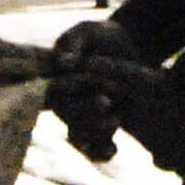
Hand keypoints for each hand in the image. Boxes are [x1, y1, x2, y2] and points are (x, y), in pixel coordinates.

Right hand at [46, 18, 143, 160]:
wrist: (131, 45)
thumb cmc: (101, 35)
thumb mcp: (86, 31)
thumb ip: (73, 43)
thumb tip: (63, 63)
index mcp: (55, 82)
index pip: (53, 96)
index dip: (64, 98)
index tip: (80, 88)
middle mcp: (66, 102)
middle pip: (68, 118)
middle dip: (86, 114)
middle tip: (106, 101)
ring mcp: (85, 116)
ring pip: (80, 137)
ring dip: (94, 136)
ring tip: (114, 122)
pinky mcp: (105, 126)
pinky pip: (97, 146)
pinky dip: (102, 152)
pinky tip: (113, 150)